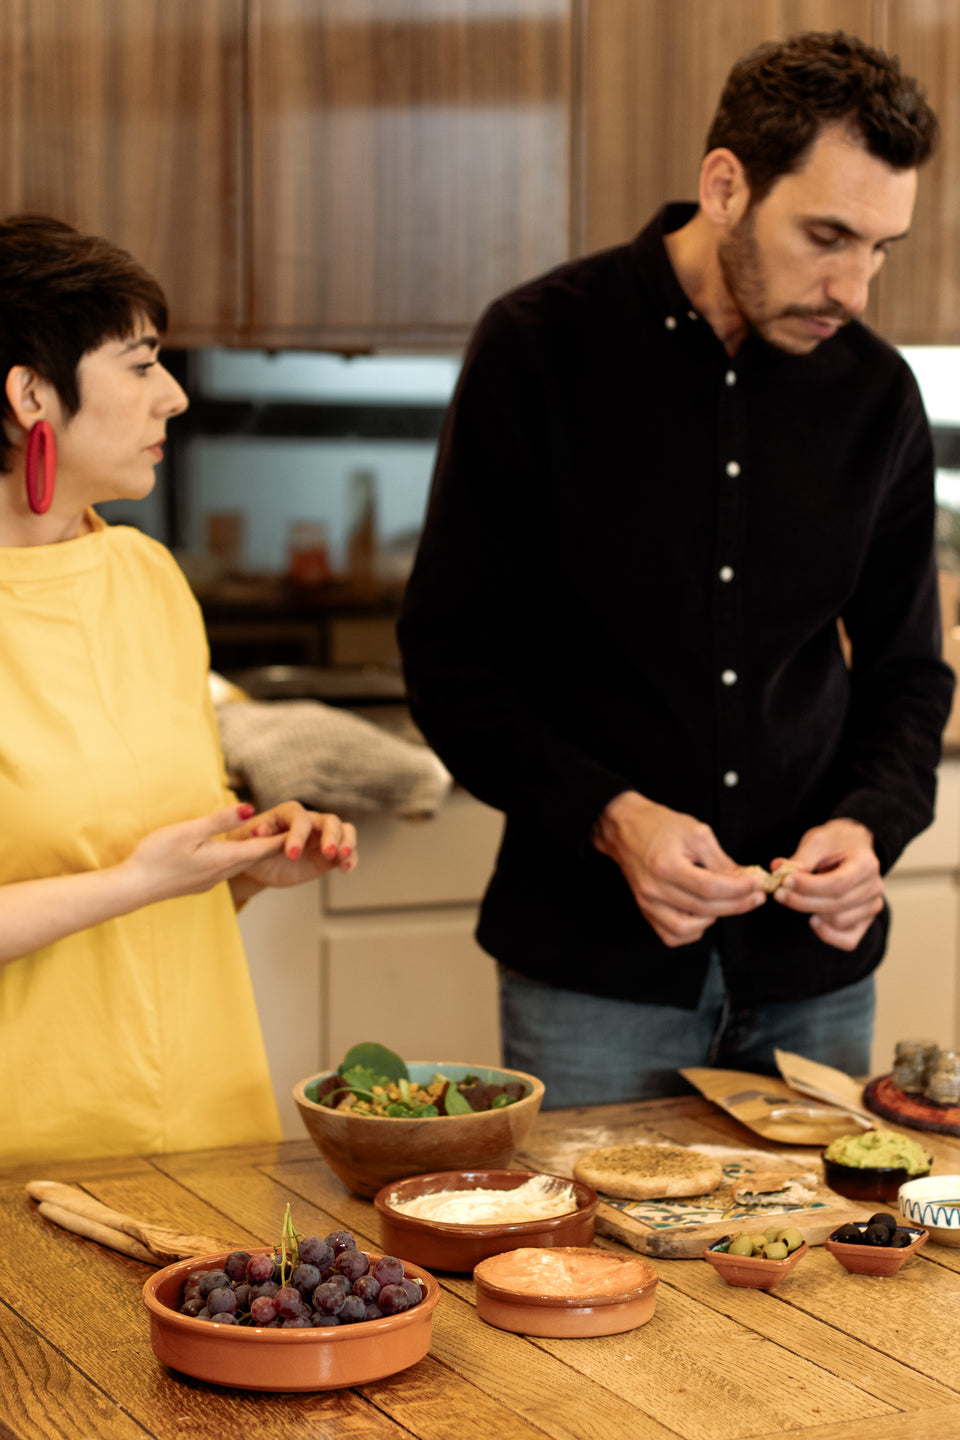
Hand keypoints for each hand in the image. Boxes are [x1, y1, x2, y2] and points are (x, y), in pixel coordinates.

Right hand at [120, 804, 289, 903]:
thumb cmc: (157, 855)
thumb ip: (221, 820)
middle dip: (275, 845)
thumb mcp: (190, 830)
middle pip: (256, 857)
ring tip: (271, 842)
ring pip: (240, 864)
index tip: (303, 830)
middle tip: (296, 835)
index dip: (283, 837)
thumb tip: (251, 808)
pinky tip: (232, 856)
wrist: (133, 888)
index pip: (263, 847)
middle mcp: (222, 872)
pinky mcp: (198, 884)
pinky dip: (236, 860)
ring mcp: (210, 881)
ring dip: (255, 854)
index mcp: (224, 858)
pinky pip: (225, 870)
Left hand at [226, 800, 356, 890]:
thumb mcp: (244, 841)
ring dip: (347, 843)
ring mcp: (321, 837)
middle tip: (328, 852)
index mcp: (288, 814)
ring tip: (342, 858)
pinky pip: (347, 852)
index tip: (291, 854)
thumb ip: (253, 835)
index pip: (299, 818)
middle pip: (329, 820)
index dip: (298, 834)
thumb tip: (259, 830)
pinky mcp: (329, 855)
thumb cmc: (248, 847)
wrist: (258, 865)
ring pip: (345, 831)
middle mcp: (309, 822)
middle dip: (331, 836)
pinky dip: (351, 858)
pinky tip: (346, 869)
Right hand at [592, 791, 764, 946]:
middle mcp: (654, 889)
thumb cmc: (660, 826)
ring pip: (687, 929)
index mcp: (666, 865)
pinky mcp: (646, 912)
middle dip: (737, 904)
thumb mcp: (696, 833)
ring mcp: (647, 904)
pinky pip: (673, 935)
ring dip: (714, 919)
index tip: (757, 883)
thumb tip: (745, 880)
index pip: (709, 887)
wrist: (626, 830)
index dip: (738, 889)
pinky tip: (703, 914)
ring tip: (725, 902)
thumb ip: (721, 860)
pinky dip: (693, 930)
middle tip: (756, 895)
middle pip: (704, 909)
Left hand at [771, 818, 882, 950]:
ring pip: (838, 921)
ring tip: (794, 897)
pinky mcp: (865, 922)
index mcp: (866, 864)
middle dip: (801, 900)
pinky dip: (827, 934)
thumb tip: (778, 869)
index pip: (838, 884)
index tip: (785, 881)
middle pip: (835, 904)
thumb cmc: (835, 843)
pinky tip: (813, 919)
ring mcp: (872, 906)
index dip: (808, 887)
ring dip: (811, 912)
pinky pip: (847, 940)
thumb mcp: (817, 841)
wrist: (852, 847)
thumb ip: (800, 859)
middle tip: (779, 892)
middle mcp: (874, 887)